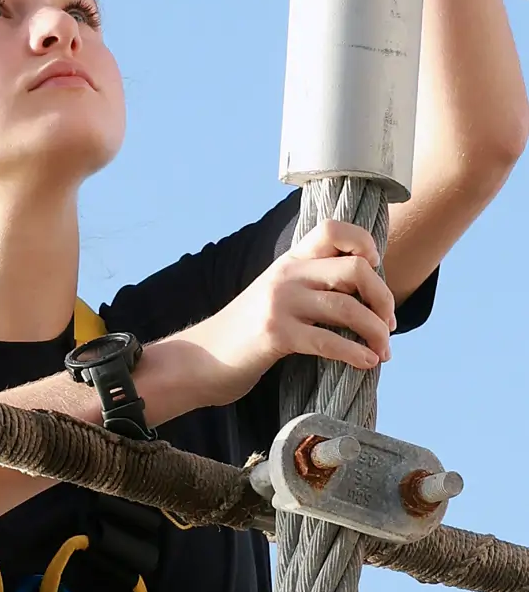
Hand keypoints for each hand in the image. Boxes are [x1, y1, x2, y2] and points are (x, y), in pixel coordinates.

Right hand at [180, 219, 396, 406]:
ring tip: (383, 351)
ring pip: (348, 308)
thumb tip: (366, 295)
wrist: (204, 357)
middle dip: (383, 298)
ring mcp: (280, 303)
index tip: (374, 269)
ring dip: (376, 332)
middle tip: (388, 324)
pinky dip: (356, 354)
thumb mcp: (277, 295)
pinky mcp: (276, 334)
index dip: (363, 243)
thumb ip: (311, 285)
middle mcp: (287, 275)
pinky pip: (329, 341)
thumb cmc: (247, 332)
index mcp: (289, 261)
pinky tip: (366, 362)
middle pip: (354, 270)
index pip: (333, 229)